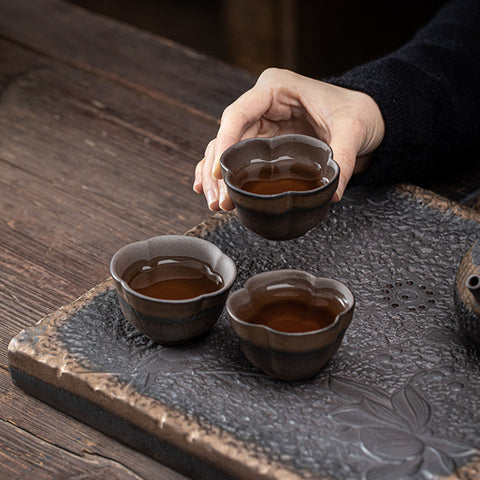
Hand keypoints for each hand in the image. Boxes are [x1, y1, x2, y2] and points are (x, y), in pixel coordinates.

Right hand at [193, 68, 384, 210]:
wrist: (369, 118)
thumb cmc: (358, 111)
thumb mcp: (353, 128)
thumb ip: (343, 158)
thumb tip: (332, 194)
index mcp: (275, 89)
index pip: (238, 114)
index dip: (224, 143)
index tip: (220, 173)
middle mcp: (262, 105)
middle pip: (227, 137)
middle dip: (219, 170)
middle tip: (220, 200)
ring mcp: (262, 125)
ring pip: (227, 150)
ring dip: (218, 178)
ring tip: (217, 204)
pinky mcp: (266, 144)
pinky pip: (238, 159)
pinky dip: (226, 176)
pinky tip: (214, 194)